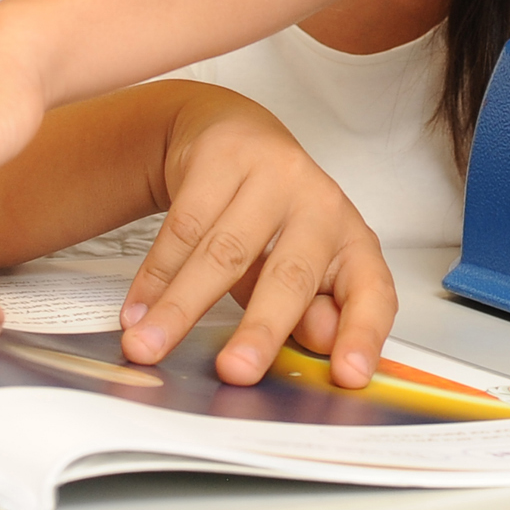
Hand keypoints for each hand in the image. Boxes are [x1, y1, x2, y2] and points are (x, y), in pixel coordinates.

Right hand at [118, 85, 394, 386]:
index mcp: (352, 241)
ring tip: (148, 346)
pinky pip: (183, 226)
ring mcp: (272, 175)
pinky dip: (155, 275)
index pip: (371, 292)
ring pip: (222, 252)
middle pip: (291, 274)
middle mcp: (320, 203)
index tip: (349, 377)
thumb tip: (321, 345)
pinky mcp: (223, 157)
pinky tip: (138, 309)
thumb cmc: (273, 218)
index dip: (363, 335)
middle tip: (235, 371)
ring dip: (180, 306)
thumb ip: (309, 312)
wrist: (231, 133)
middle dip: (260, 328)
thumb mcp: (297, 270)